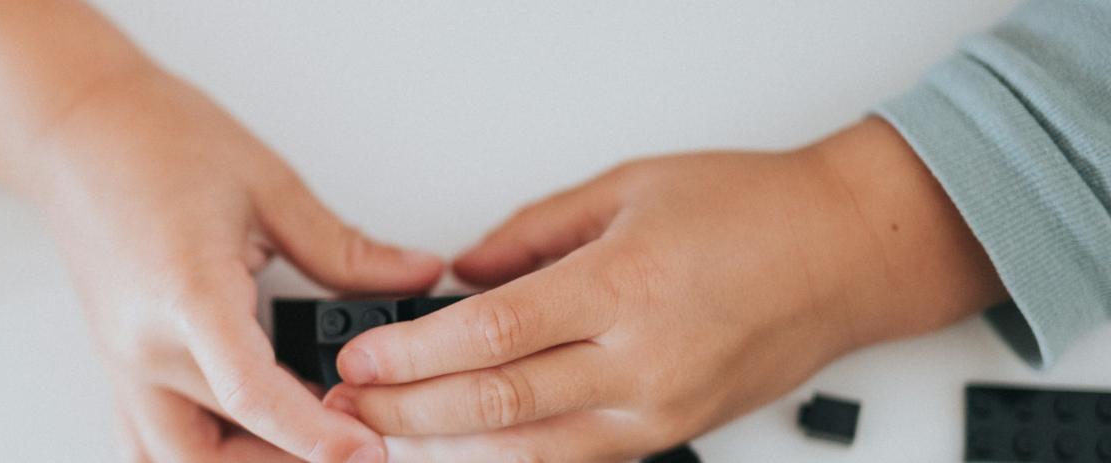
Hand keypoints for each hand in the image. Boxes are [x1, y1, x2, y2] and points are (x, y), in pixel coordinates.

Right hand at [44, 70, 441, 461]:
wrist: (77, 129)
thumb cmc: (157, 142)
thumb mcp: (269, 186)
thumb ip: (345, 249)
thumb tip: (415, 277)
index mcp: (185, 293)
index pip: (250, 394)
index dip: (314, 435)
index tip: (368, 450)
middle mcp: (144, 345)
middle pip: (216, 451)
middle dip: (291, 462)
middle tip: (355, 442)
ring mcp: (125, 365)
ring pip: (179, 461)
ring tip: (309, 436)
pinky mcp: (122, 368)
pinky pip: (153, 442)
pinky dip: (206, 453)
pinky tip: (250, 440)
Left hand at [323, 118, 1007, 460]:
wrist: (845, 255)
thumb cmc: (752, 211)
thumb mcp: (628, 188)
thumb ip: (531, 234)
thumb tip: (463, 270)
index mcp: (624, 285)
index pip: (492, 333)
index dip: (414, 353)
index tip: (363, 355)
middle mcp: (642, 360)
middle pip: (499, 404)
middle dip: (410, 411)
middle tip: (352, 404)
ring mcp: (661, 408)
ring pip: (532, 450)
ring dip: (449, 449)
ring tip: (390, 435)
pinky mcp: (674, 432)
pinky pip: (577, 458)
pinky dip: (514, 458)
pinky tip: (467, 451)